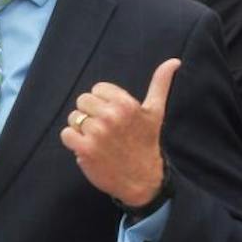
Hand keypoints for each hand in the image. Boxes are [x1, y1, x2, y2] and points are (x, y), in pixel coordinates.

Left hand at [60, 59, 178, 207]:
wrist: (141, 180)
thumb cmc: (146, 143)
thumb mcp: (155, 112)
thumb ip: (160, 84)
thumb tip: (174, 61)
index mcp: (126, 104)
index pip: (97, 89)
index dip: (103, 103)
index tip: (114, 118)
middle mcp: (111, 116)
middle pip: (82, 101)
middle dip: (90, 114)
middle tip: (105, 130)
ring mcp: (97, 133)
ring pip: (74, 118)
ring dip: (81, 129)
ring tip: (97, 140)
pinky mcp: (85, 149)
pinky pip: (66, 134)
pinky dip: (73, 141)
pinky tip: (87, 148)